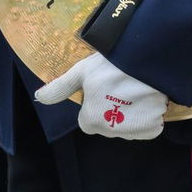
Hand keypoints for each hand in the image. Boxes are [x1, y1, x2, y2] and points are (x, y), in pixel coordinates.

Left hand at [35, 53, 168, 140]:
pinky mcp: (151, 129)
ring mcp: (132, 132)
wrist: (148, 60)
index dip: (96, 102)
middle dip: (113, 110)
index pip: (89, 119)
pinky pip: (147, 126)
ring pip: (127, 126)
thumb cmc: (112, 63)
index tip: (106, 87)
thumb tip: (39, 97)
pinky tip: (149, 97)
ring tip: (137, 89)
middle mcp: (109, 131)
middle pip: (108, 124)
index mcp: (90, 120)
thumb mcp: (82, 71)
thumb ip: (61, 88)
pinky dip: (148, 116)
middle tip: (123, 86)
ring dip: (131, 113)